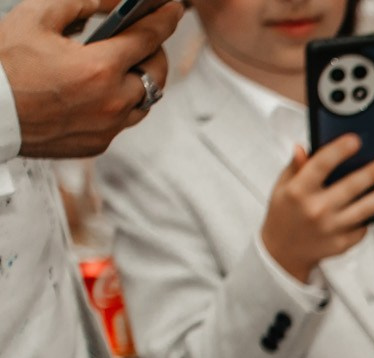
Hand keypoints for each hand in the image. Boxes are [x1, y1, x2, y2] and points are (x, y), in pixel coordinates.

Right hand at [0, 0, 183, 157]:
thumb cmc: (3, 65)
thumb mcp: (36, 17)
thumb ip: (79, 4)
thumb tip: (108, 3)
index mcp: (99, 68)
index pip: (148, 38)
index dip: (164, 19)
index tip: (173, 9)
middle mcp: (111, 102)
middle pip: (156, 73)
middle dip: (154, 51)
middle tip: (144, 38)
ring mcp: (107, 127)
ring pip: (144, 100)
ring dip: (140, 79)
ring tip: (124, 64)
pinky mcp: (98, 144)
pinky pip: (123, 120)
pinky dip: (121, 102)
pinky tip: (105, 89)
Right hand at [260, 136, 373, 283]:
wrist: (283, 252)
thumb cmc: (284, 213)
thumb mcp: (282, 187)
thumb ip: (295, 167)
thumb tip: (303, 147)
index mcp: (297, 191)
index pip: (321, 165)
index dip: (339, 150)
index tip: (356, 140)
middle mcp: (315, 210)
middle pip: (350, 187)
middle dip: (371, 174)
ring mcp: (330, 229)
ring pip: (363, 210)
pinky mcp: (341, 244)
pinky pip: (362, 228)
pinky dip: (368, 218)